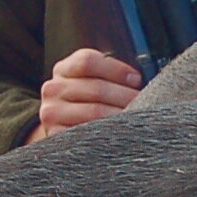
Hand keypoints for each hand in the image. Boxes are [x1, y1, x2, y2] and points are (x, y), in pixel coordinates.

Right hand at [27, 48, 144, 140]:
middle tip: (145, 102)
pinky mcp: (55, 134)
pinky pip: (88, 133)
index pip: (88, 61)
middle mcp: (53, 88)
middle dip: (125, 95)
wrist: (62, 128)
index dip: (116, 69)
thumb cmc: (87, 100)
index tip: (137, 79)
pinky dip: (109, 132)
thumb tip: (140, 78)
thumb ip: (110, 74)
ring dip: (121, 115)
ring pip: (94, 111)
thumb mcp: (91, 80)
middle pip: (96, 88)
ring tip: (137, 118)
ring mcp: (52, 112)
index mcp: (64, 68)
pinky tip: (121, 132)